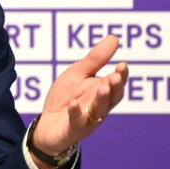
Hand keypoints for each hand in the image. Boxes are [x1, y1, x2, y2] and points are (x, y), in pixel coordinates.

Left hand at [32, 35, 128, 156]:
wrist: (47, 124)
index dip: (121, 76)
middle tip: (115, 77)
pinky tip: (74, 103)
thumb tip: (114, 38)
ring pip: (98, 110)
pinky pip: (76, 122)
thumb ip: (95, 59)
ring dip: (101, 99)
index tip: (122, 65)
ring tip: (102, 87)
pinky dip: (76, 113)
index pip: (116, 84)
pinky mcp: (72, 130)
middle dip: (114, 87)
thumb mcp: (78, 74)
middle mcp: (99, 107)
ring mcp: (87, 120)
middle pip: (111, 98)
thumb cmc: (65, 98)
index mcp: (102, 92)